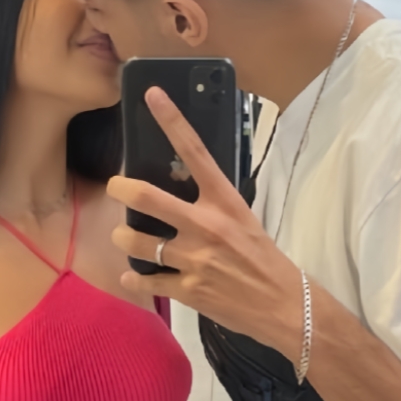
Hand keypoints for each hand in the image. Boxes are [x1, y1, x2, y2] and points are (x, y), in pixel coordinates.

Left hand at [107, 88, 300, 355]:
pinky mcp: (188, 290)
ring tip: (123, 235)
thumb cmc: (265, 261)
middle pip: (148, 197)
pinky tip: (130, 276)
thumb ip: (213, 206)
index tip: (151, 95)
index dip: (171, 120)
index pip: (195, 152)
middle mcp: (206, 225)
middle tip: (115, 186)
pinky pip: (146, 280)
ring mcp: (194, 259)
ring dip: (124, 237)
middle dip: (122, 188)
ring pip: (138, 242)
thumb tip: (182, 192)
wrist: (284, 306)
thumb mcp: (244, 221)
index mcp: (224, 202)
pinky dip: (134, 279)